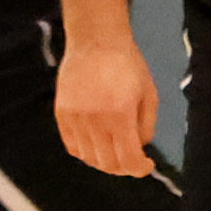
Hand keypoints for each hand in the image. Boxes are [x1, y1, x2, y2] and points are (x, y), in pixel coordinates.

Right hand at [56, 33, 158, 177]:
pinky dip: (86, 152)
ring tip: (115, 152)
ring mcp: (75, 118)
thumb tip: (139, 148)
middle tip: (132, 160)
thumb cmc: (127, 65)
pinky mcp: (62, 113)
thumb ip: (146, 126)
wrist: (96, 41)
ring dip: (104, 161)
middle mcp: (95, 120)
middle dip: (124, 168)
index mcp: (120, 115)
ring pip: (88, 158)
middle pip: (107, 163)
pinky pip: (72, 146)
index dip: (139, 169)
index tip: (146, 165)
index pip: (128, 159)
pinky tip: (97, 145)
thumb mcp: (149, 94)